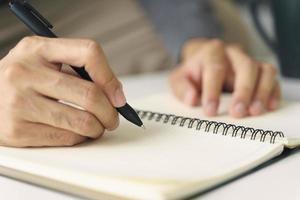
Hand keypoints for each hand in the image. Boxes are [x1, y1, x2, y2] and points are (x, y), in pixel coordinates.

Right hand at [0, 36, 125, 146]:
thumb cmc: (21, 79)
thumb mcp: (44, 61)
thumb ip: (77, 70)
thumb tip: (114, 94)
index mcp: (38, 49)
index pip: (88, 53)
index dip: (110, 77)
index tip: (118, 96)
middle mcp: (25, 73)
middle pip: (89, 95)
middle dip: (110, 112)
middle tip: (112, 118)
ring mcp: (19, 103)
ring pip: (82, 122)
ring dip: (98, 128)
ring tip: (96, 126)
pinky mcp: (17, 131)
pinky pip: (66, 138)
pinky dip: (80, 138)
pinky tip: (76, 133)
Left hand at [170, 38, 280, 117]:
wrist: (204, 61)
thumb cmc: (193, 73)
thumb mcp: (179, 79)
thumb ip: (182, 88)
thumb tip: (192, 99)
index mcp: (212, 53)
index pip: (215, 69)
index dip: (213, 91)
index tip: (210, 111)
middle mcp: (233, 54)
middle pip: (245, 67)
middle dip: (243, 91)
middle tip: (237, 113)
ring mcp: (249, 61)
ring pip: (264, 70)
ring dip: (262, 92)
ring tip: (256, 111)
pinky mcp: (260, 70)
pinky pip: (272, 78)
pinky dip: (273, 92)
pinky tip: (269, 106)